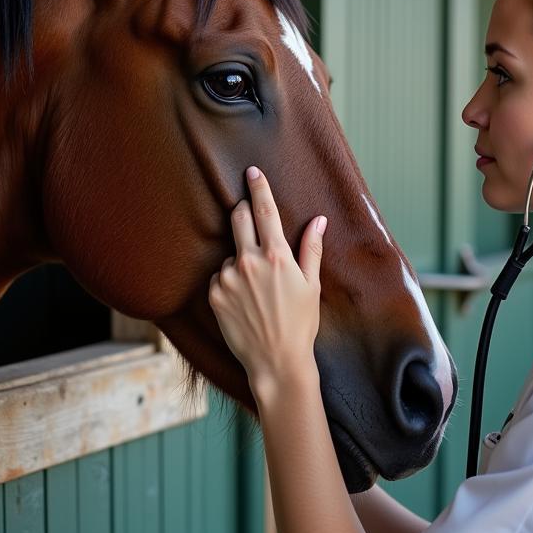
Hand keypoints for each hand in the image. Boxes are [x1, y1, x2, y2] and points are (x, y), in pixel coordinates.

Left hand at [208, 166, 326, 406]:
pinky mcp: (213, 293)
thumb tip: (319, 219)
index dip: (258, 187)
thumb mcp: (311, 285)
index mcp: (277, 255)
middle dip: (242, 212)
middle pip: (238, 219)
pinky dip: (230, 282)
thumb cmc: (300, 324)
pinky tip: (244, 302)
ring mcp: (228, 277)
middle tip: (249, 217)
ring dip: (241, 260)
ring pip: (231, 254)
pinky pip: (220, 276)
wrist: (275, 361)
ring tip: (257, 290)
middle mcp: (249, 261)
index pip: (264, 210)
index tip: (251, 171)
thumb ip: (311, 248)